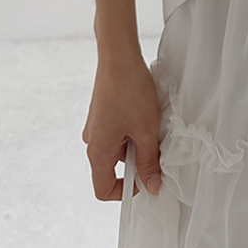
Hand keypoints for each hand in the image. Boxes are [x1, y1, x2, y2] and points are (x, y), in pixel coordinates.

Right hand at [82, 54, 162, 199]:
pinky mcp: (102, 113)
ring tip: (151, 123)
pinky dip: (132, 128)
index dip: (126, 192)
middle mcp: (92, 141)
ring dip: (137, 142)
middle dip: (137, 162)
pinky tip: (145, 112)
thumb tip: (152, 187)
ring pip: (118, 148)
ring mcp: (96, 126)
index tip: (147, 179)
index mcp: (98, 152)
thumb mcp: (146, 130)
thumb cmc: (130, 91)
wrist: (118, 55)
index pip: (104, 189)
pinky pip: (117, 132)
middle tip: (155, 145)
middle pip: (113, 168)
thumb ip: (148, 162)